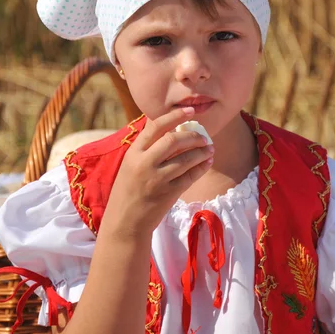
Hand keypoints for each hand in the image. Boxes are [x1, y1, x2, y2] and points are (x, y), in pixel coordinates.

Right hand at [104, 107, 213, 237]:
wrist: (124, 222)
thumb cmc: (128, 191)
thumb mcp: (130, 165)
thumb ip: (146, 148)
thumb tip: (169, 127)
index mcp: (134, 153)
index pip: (155, 126)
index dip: (175, 116)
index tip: (190, 111)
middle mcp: (144, 163)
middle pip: (174, 140)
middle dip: (193, 135)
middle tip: (203, 136)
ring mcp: (157, 179)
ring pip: (185, 159)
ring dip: (201, 151)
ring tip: (209, 148)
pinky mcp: (168, 194)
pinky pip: (190, 176)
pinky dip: (201, 167)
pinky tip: (207, 162)